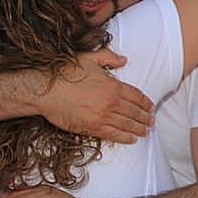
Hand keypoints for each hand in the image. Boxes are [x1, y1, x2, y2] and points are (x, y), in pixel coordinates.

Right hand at [36, 50, 153, 142]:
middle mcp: (111, 102)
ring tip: (145, 131)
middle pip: (134, 112)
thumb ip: (108, 58)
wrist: (45, 90)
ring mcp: (102, 116)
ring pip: (127, 125)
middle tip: (151, 122)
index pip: (137, 96)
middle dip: (145, 118)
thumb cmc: (65, 73)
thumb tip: (123, 60)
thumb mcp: (89, 58)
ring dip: (139, 129)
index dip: (146, 103)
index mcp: (113, 86)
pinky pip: (114, 134)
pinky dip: (125, 138)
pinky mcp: (92, 127)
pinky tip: (132, 139)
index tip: (151, 107)